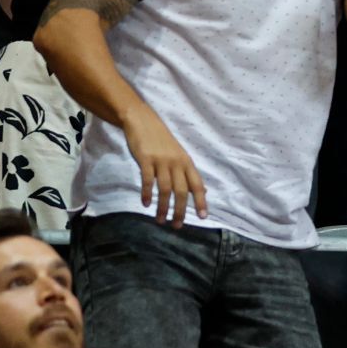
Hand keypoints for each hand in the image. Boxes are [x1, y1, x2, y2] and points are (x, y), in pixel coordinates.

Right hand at [122, 105, 206, 224]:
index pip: (197, 184)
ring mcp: (161, 160)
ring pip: (165, 188)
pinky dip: (147, 193)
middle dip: (180, 210)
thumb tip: (204, 191)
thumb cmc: (162, 141)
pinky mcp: (146, 158)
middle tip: (177, 226)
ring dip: (163, 206)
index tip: (203, 217)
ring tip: (160, 220)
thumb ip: (189, 174)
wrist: (143, 121)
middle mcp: (177, 162)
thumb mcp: (180, 156)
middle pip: (181, 190)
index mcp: (186, 162)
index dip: (201, 201)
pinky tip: (146, 204)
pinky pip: (148, 179)